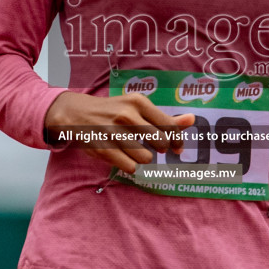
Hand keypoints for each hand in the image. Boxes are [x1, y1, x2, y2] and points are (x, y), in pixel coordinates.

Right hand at [43, 91, 194, 173]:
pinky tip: (122, 156)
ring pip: (146, 158)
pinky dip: (129, 165)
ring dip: (142, 157)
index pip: (170, 127)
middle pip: (160, 144)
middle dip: (158, 148)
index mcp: (138, 102)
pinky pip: (130, 167)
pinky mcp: (103, 148)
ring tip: (132, 149)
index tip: (176, 148)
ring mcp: (113, 132)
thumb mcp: (138, 108)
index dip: (177, 141)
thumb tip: (192, 120)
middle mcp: (126, 115)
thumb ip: (165, 118)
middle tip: (148, 145)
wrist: (77, 114)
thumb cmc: (114, 111)